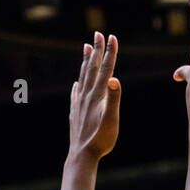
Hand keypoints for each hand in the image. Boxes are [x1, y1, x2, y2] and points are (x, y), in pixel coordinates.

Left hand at [69, 32, 120, 159]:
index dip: (110, 53)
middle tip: (97, 33)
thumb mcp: (111, 120)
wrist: (82, 155)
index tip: (112, 36)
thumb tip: (115, 79)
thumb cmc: (100, 140)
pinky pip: (75, 94)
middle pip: (92, 68)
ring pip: (82, 77)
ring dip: (85, 62)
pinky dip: (77, 84)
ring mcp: (79, 103)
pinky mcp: (75, 113)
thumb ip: (113, 99)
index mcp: (97, 95)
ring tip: (86, 48)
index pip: (105, 69)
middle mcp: (86, 95)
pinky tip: (76, 83)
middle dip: (97, 50)